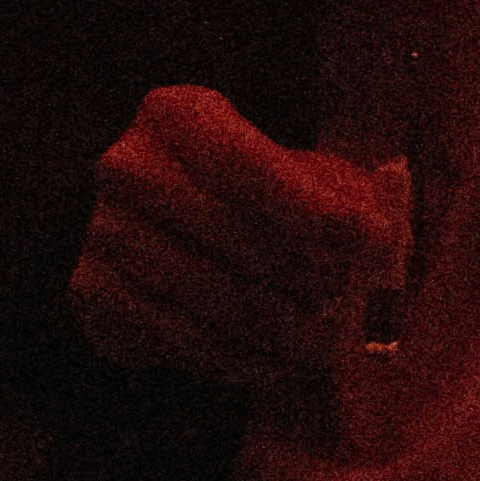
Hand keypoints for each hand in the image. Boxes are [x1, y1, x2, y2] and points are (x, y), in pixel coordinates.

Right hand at [68, 82, 407, 389]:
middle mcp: (129, 169)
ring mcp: (105, 235)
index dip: (319, 211)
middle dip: (309, 279)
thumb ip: (331, 189)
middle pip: (240, 240)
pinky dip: (244, 361)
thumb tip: (386, 232)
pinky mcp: (93, 296)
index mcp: (177, 116)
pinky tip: (280, 364)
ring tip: (324, 345)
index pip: (254, 169)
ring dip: (284, 331)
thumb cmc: (230, 188)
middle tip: (350, 304)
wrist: (135, 220)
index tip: (373, 243)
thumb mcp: (277, 163)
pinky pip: (186, 343)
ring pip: (218, 301)